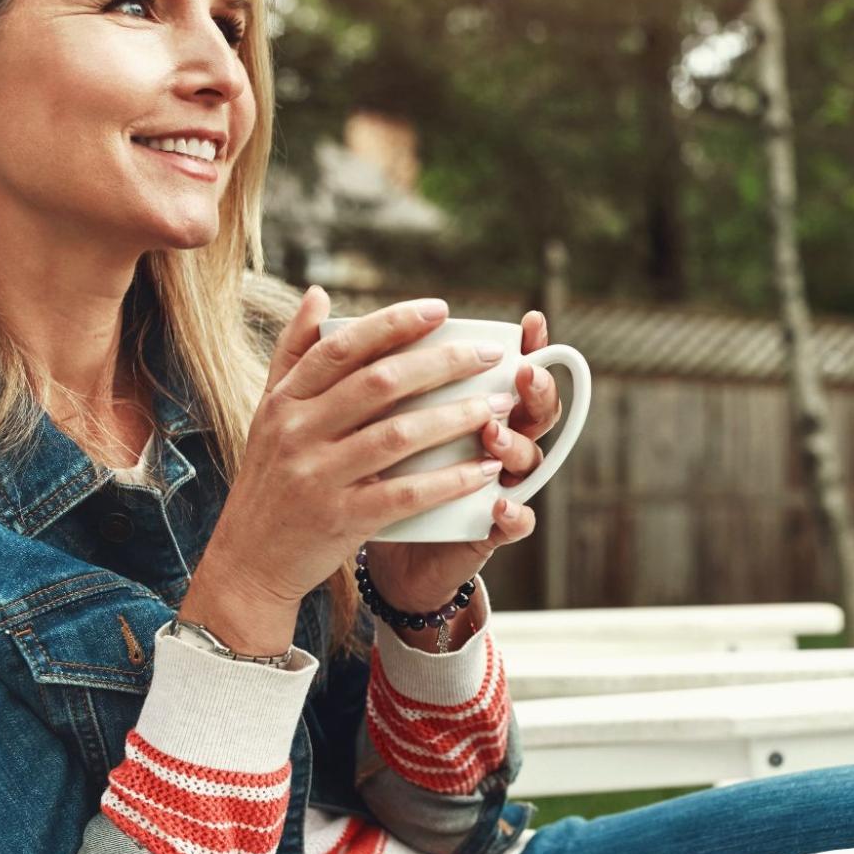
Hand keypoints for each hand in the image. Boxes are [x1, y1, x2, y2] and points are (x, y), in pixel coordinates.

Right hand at [180, 288, 513, 644]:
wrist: (248, 562)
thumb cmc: (270, 480)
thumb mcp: (269, 413)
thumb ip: (294, 353)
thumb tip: (319, 293)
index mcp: (285, 401)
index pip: (342, 347)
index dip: (393, 324)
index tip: (440, 309)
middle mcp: (297, 432)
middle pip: (379, 383)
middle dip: (441, 363)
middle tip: (487, 355)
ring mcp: (318, 477)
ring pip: (398, 435)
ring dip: (455, 417)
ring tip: (499, 406)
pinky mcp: (340, 519)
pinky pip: (405, 494)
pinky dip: (449, 480)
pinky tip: (484, 469)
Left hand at [361, 310, 559, 614]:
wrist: (385, 556)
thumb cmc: (374, 475)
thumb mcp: (360, 418)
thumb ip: (351, 362)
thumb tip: (319, 297)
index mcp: (472, 408)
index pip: (512, 370)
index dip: (530, 346)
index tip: (532, 322)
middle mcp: (493, 443)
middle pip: (532, 410)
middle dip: (534, 388)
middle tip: (523, 371)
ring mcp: (495, 486)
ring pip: (527, 460)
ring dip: (514, 444)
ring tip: (493, 432)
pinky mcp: (488, 531)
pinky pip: (513, 522)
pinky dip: (512, 514)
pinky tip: (499, 504)